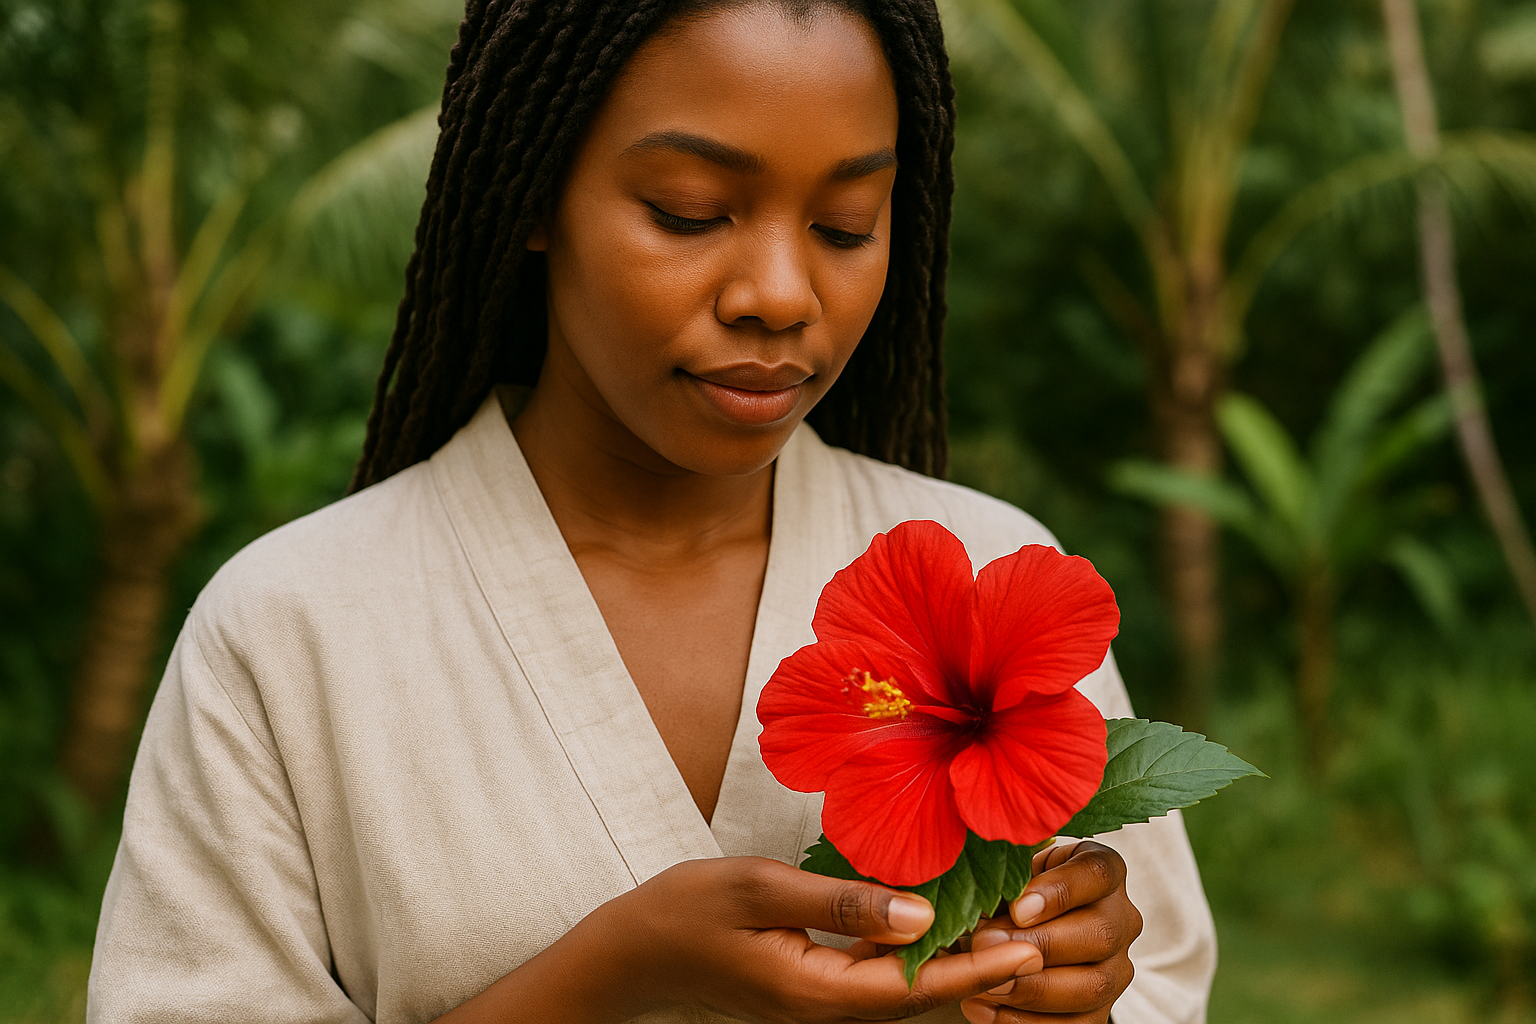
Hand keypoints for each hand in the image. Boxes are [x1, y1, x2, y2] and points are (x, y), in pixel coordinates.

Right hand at [598, 856, 1044, 1022]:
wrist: (631, 951)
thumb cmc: (687, 910)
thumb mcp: (761, 890)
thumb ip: (841, 903)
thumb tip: (919, 914)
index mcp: (817, 991)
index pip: (915, 984)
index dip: (978, 966)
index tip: (1033, 947)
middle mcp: (825, 1008)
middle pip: (919, 992)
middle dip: (981, 965)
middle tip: (1039, 930)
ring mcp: (816, 1002)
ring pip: (900, 985)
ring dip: (953, 959)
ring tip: (1006, 925)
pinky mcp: (809, 987)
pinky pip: (876, 976)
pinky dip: (914, 953)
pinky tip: (935, 923)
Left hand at [959, 842, 1141, 1023]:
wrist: (1020, 928)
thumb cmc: (1015, 889)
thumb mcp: (1014, 868)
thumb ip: (1008, 876)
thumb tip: (985, 896)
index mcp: (1104, 873)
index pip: (1098, 872)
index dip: (1060, 890)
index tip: (1017, 908)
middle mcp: (1121, 919)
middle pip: (1100, 934)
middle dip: (1038, 945)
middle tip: (986, 944)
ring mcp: (1115, 969)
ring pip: (1091, 986)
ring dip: (1030, 988)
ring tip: (983, 982)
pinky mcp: (1099, 1011)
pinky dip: (1023, 1021)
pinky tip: (983, 1008)